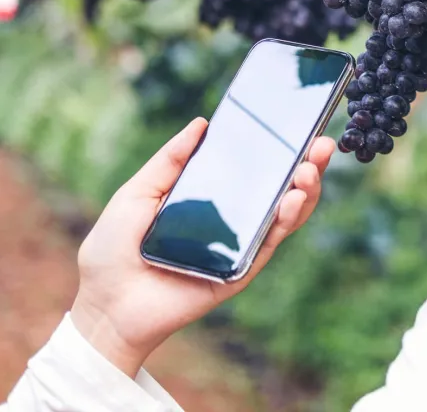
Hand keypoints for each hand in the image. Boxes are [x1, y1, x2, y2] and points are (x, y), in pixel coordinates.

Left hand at [71, 118, 334, 376]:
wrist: (105, 303)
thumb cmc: (114, 249)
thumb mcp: (138, 192)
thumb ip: (170, 161)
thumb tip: (202, 123)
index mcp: (211, 197)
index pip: (254, 168)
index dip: (280, 147)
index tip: (300, 124)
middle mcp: (232, 219)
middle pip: (280, 189)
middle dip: (306, 165)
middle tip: (320, 143)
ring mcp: (240, 245)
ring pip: (284, 216)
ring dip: (304, 191)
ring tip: (309, 169)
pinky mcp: (241, 271)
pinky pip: (269, 244)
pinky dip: (285, 221)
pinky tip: (291, 199)